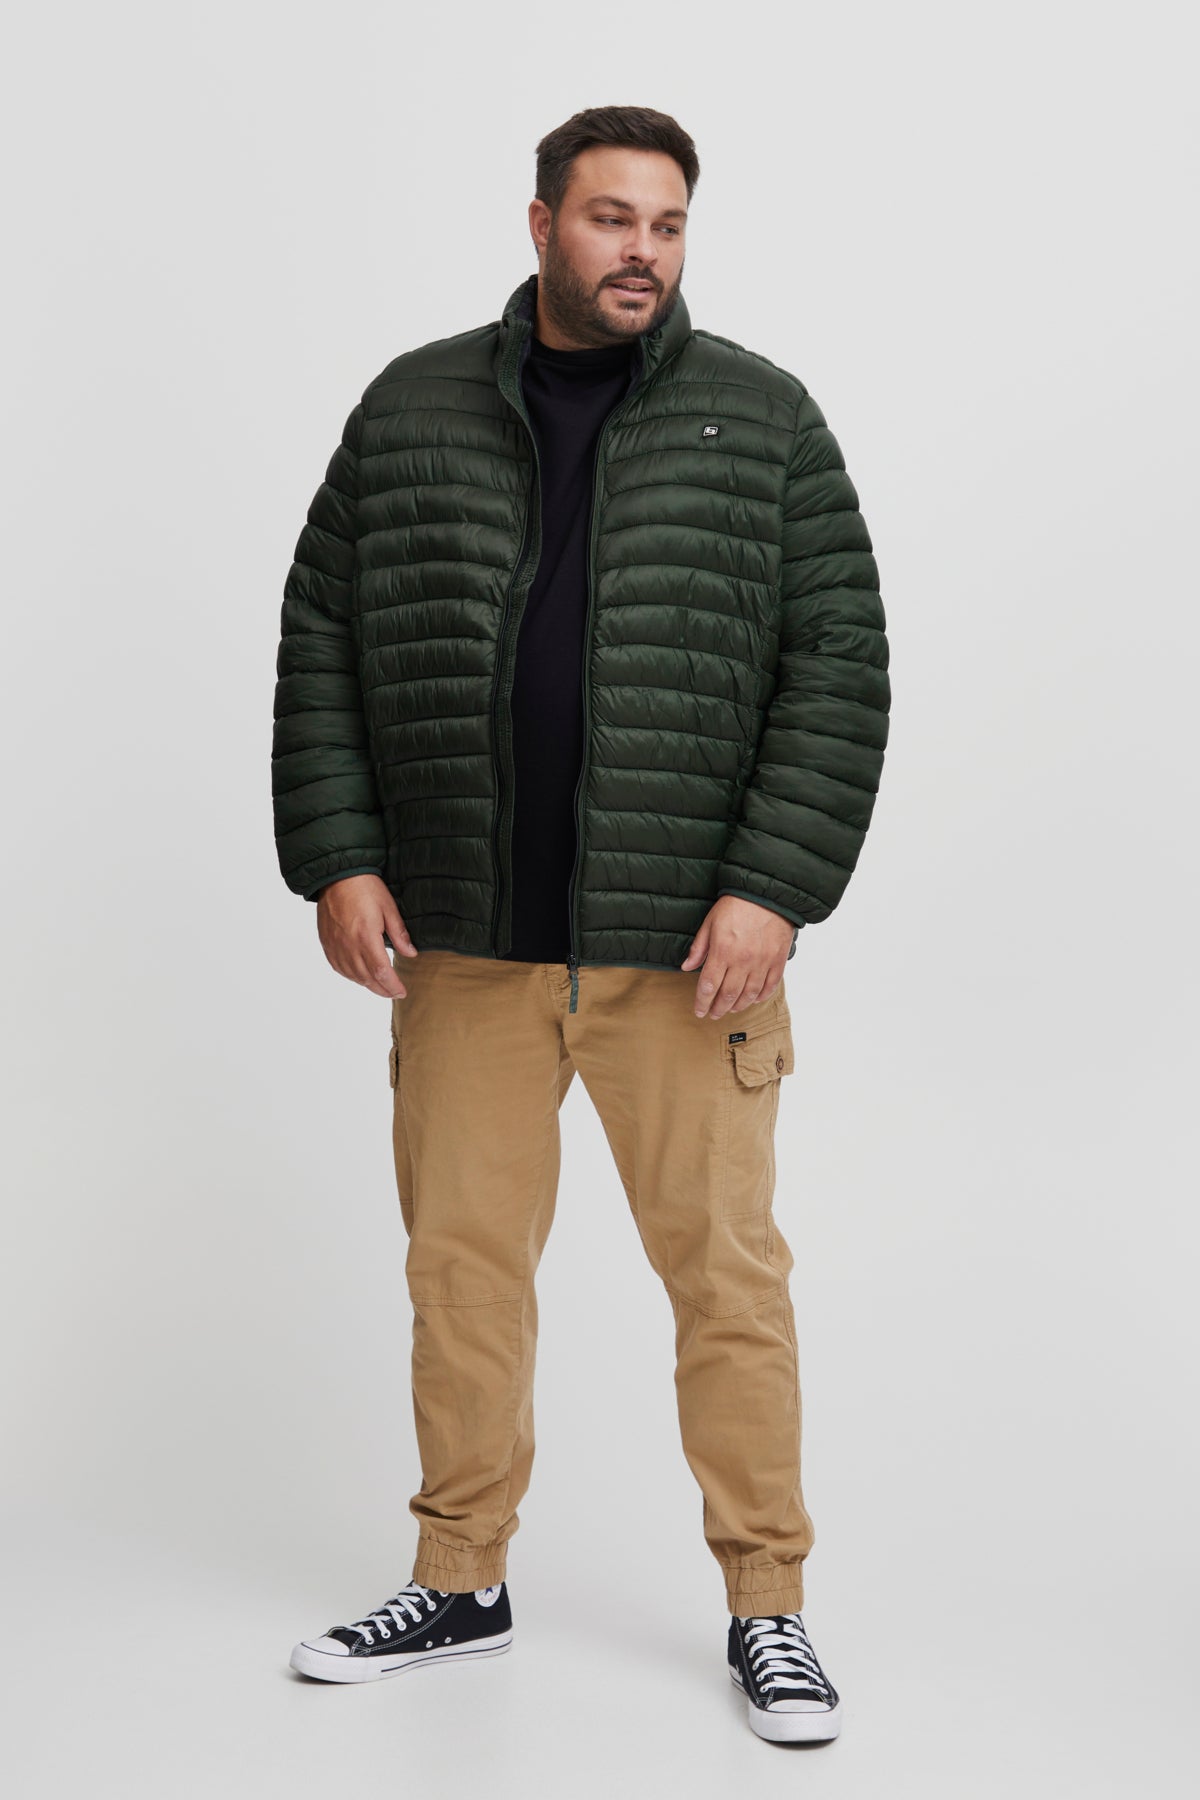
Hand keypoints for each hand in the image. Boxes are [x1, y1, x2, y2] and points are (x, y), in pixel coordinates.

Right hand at [315, 874, 417, 997]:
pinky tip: (360, 976)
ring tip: (381, 986)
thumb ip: (399, 934)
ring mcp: (335, 946)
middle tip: (395, 993)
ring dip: (368, 985)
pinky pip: (338, 968)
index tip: (402, 991)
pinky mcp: (326, 943)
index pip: (381, 972)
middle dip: (383, 989)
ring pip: (352, 976)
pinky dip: (351, 976)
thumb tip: (411, 954)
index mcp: (366, 937)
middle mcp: (348, 945)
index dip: (392, 986)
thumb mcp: (388, 907)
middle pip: (366, 979)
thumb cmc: (365, 888)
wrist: (336, 876)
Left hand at [680, 895, 792, 1019]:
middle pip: (728, 995)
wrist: (768, 894)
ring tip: (730, 1008)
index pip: (708, 986)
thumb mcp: (710, 922)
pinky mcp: (778, 961)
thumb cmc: (737, 905)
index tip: (699, 1011)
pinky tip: (753, 999)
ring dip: (738, 1006)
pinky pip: (769, 986)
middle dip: (718, 1009)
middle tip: (713, 1014)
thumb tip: (687, 967)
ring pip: (749, 995)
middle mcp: (742, 961)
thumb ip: (699, 947)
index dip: (702, 1002)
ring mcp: (762, 963)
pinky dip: (760, 997)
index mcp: (722, 951)